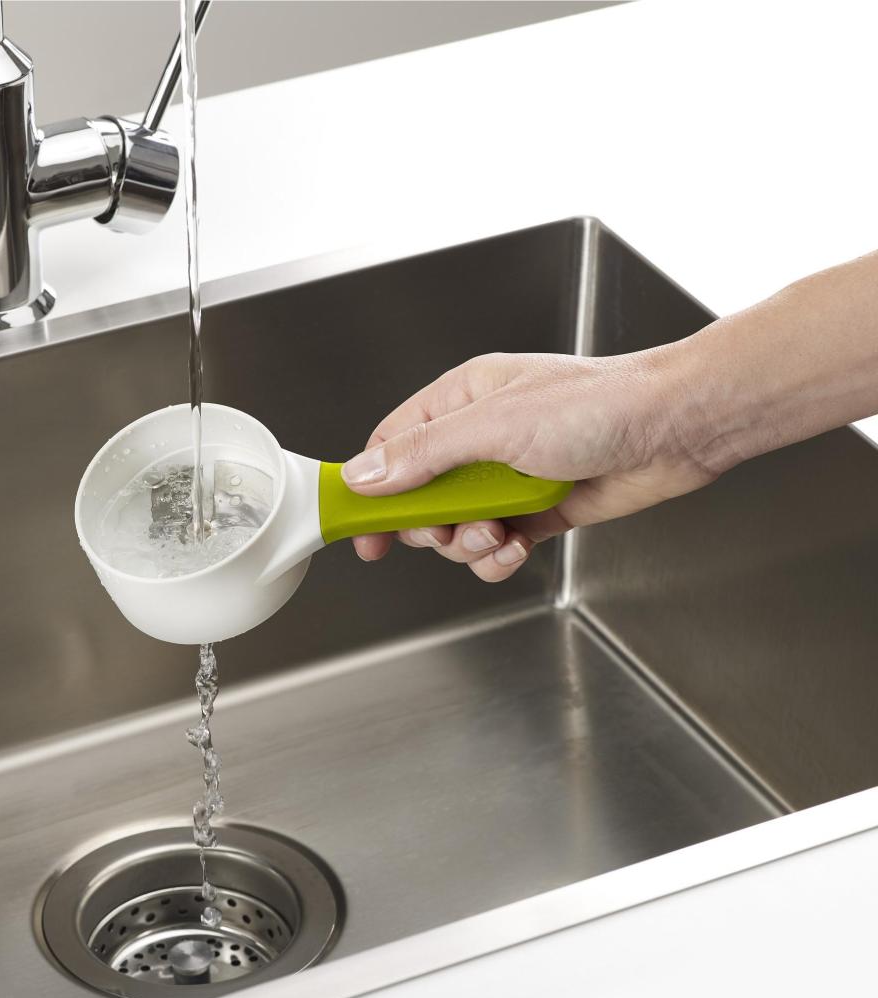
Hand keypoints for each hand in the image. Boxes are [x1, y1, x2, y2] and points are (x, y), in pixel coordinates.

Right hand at [342, 350, 716, 580]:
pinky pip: (497, 545)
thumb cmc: (599, 404)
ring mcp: (509, 477)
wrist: (677, 427)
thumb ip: (425, 454)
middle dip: (429, 526)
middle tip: (446, 530)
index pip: (393, 446)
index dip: (370, 489)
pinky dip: (499, 556)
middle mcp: (481, 439)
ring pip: (458, 527)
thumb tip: (363, 475)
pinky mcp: (538, 510)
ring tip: (496, 535)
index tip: (360, 528)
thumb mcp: (495, 426)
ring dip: (469, 544)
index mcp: (461, 401)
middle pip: (421, 497)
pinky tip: (517, 547)